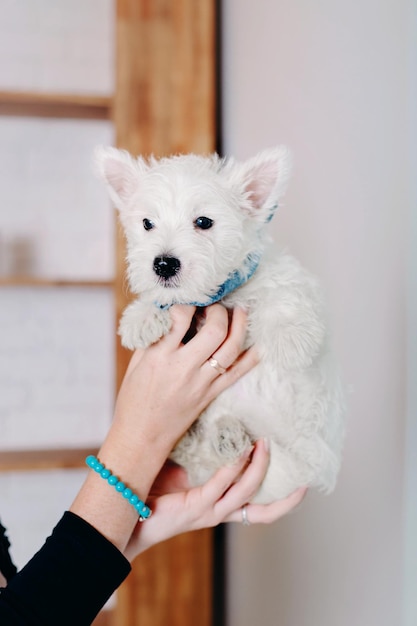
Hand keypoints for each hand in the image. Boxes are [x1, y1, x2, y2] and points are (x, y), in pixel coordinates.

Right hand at [110, 304, 257, 462]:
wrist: (141, 437)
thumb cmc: (134, 399)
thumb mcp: (136, 363)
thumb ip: (153, 337)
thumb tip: (167, 312)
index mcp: (159, 356)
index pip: (180, 318)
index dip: (187, 303)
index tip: (188, 301)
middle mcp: (183, 368)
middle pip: (214, 330)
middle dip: (218, 311)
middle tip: (214, 305)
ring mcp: (201, 383)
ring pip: (230, 349)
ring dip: (239, 326)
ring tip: (240, 311)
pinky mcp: (211, 395)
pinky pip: (237, 374)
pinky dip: (251, 358)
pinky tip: (257, 344)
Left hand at [124, 440, 306, 560]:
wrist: (126, 508)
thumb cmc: (153, 486)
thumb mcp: (183, 465)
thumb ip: (200, 449)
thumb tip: (210, 416)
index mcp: (221, 504)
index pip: (261, 508)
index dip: (285, 499)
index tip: (304, 480)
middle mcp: (221, 512)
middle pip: (264, 511)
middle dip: (281, 487)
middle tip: (283, 452)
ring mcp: (210, 511)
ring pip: (245, 494)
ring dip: (257, 468)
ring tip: (262, 443)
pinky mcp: (195, 508)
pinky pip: (219, 487)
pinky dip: (232, 470)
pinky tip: (239, 452)